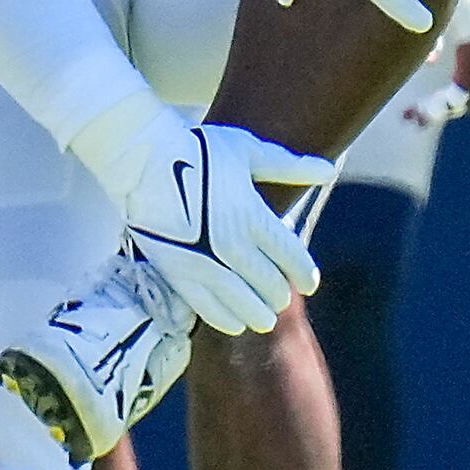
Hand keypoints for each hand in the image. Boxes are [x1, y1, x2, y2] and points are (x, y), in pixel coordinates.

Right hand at [76, 99, 330, 336]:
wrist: (141, 159)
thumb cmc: (197, 150)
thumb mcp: (246, 152)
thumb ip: (289, 167)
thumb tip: (329, 170)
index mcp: (254, 217)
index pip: (294, 260)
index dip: (305, 275)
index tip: (306, 281)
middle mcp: (233, 246)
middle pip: (273, 287)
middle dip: (280, 292)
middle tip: (278, 292)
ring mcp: (205, 264)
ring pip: (248, 308)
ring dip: (260, 313)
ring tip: (262, 312)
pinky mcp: (180, 275)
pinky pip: (213, 312)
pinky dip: (230, 320)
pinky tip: (235, 318)